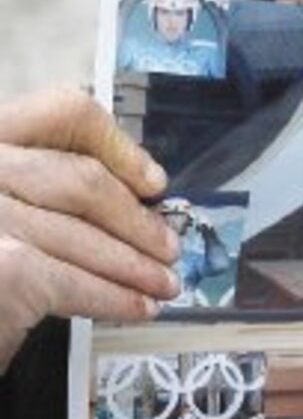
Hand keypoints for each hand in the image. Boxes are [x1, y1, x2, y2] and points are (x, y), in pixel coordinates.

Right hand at [0, 87, 180, 373]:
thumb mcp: (7, 205)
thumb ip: (47, 188)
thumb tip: (136, 199)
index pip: (62, 110)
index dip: (118, 146)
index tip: (152, 182)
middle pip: (80, 180)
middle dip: (136, 222)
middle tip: (170, 250)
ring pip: (80, 234)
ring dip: (134, 266)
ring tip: (163, 286)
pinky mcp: (0, 266)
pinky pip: (70, 281)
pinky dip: (113, 299)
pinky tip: (136, 307)